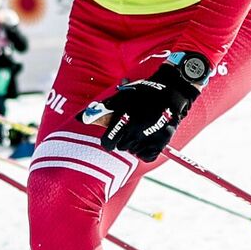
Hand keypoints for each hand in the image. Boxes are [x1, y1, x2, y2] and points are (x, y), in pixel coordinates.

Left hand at [79, 53, 206, 161]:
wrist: (170, 93)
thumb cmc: (142, 94)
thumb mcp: (120, 97)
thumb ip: (100, 110)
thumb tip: (80, 118)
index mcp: (122, 118)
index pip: (107, 143)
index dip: (109, 140)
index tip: (113, 137)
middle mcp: (134, 129)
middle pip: (121, 147)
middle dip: (123, 140)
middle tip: (131, 129)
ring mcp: (148, 137)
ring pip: (134, 152)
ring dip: (135, 145)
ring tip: (142, 131)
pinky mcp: (161, 142)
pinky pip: (147, 156)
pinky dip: (147, 151)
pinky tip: (149, 139)